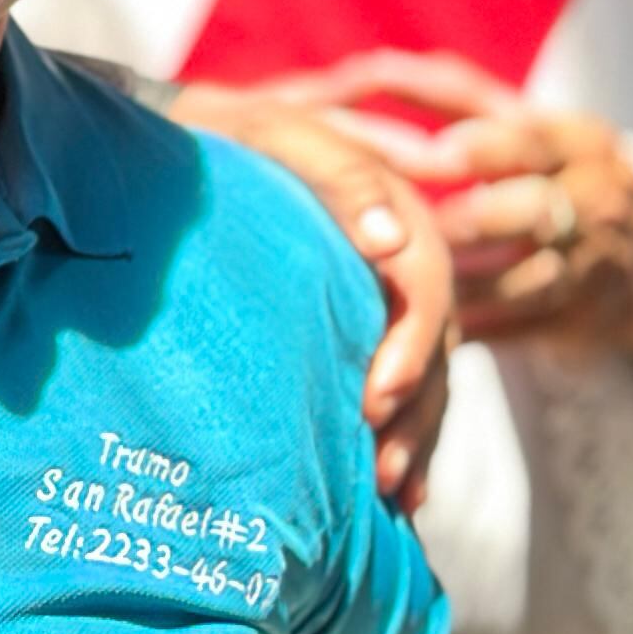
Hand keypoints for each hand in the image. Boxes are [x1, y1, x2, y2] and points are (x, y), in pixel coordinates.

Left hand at [165, 81, 453, 506]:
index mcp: (392, 205)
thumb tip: (389, 237)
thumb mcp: (277, 136)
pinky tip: (397, 498)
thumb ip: (338, 175)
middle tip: (383, 472)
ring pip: (427, 375)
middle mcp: (401, 257)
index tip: (374, 400)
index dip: (411, 344)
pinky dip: (406, 439)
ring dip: (417, 436)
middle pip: (436, 343)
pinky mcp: (366, 329)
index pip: (425, 283)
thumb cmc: (230, 139)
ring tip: (390, 495)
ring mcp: (386, 297)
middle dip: (416, 411)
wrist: (195, 143)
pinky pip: (403, 389)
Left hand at [276, 53, 632, 362]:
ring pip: (528, 281)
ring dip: (462, 286)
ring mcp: (595, 267)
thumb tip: (365, 69)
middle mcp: (597, 203)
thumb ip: (453, 97)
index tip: (435, 156)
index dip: (484, 149)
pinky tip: (426, 331)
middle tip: (413, 231)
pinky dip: (473, 330)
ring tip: (404, 286)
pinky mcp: (583, 320)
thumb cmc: (551, 172)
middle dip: (473, 222)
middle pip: (537, 211)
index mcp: (578, 143)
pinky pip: (522, 330)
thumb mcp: (525, 125)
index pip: (533, 140)